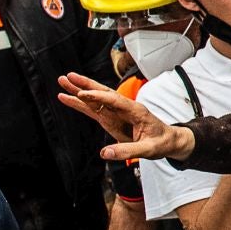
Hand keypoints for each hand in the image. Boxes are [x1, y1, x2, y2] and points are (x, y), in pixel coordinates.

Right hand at [57, 72, 195, 162]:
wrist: (167, 141)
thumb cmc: (161, 142)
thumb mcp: (148, 149)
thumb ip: (128, 151)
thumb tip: (104, 153)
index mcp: (136, 110)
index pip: (115, 100)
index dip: (98, 96)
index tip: (83, 94)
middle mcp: (124, 107)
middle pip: (102, 93)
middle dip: (85, 84)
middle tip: (68, 76)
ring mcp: (116, 112)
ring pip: (95, 99)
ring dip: (79, 90)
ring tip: (62, 81)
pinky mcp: (110, 119)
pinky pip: (92, 109)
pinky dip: (79, 104)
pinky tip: (66, 97)